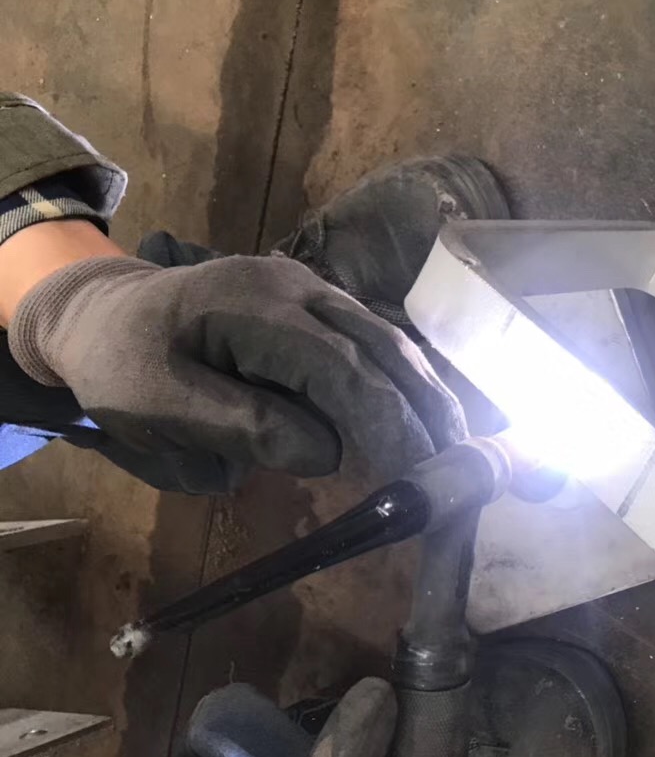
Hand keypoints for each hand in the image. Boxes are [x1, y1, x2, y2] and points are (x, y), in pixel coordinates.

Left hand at [7, 247, 466, 492]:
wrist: (96, 312)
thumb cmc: (120, 366)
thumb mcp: (157, 407)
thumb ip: (241, 426)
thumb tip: (327, 453)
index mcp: (250, 305)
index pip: (337, 365)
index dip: (383, 418)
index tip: (412, 470)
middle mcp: (293, 286)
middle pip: (379, 343)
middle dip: (423, 404)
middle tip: (456, 462)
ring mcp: (308, 289)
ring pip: (384, 338)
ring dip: (422, 390)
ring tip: (452, 444)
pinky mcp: (313, 305)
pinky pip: (368, 339)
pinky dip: (400, 378)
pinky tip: (420, 414)